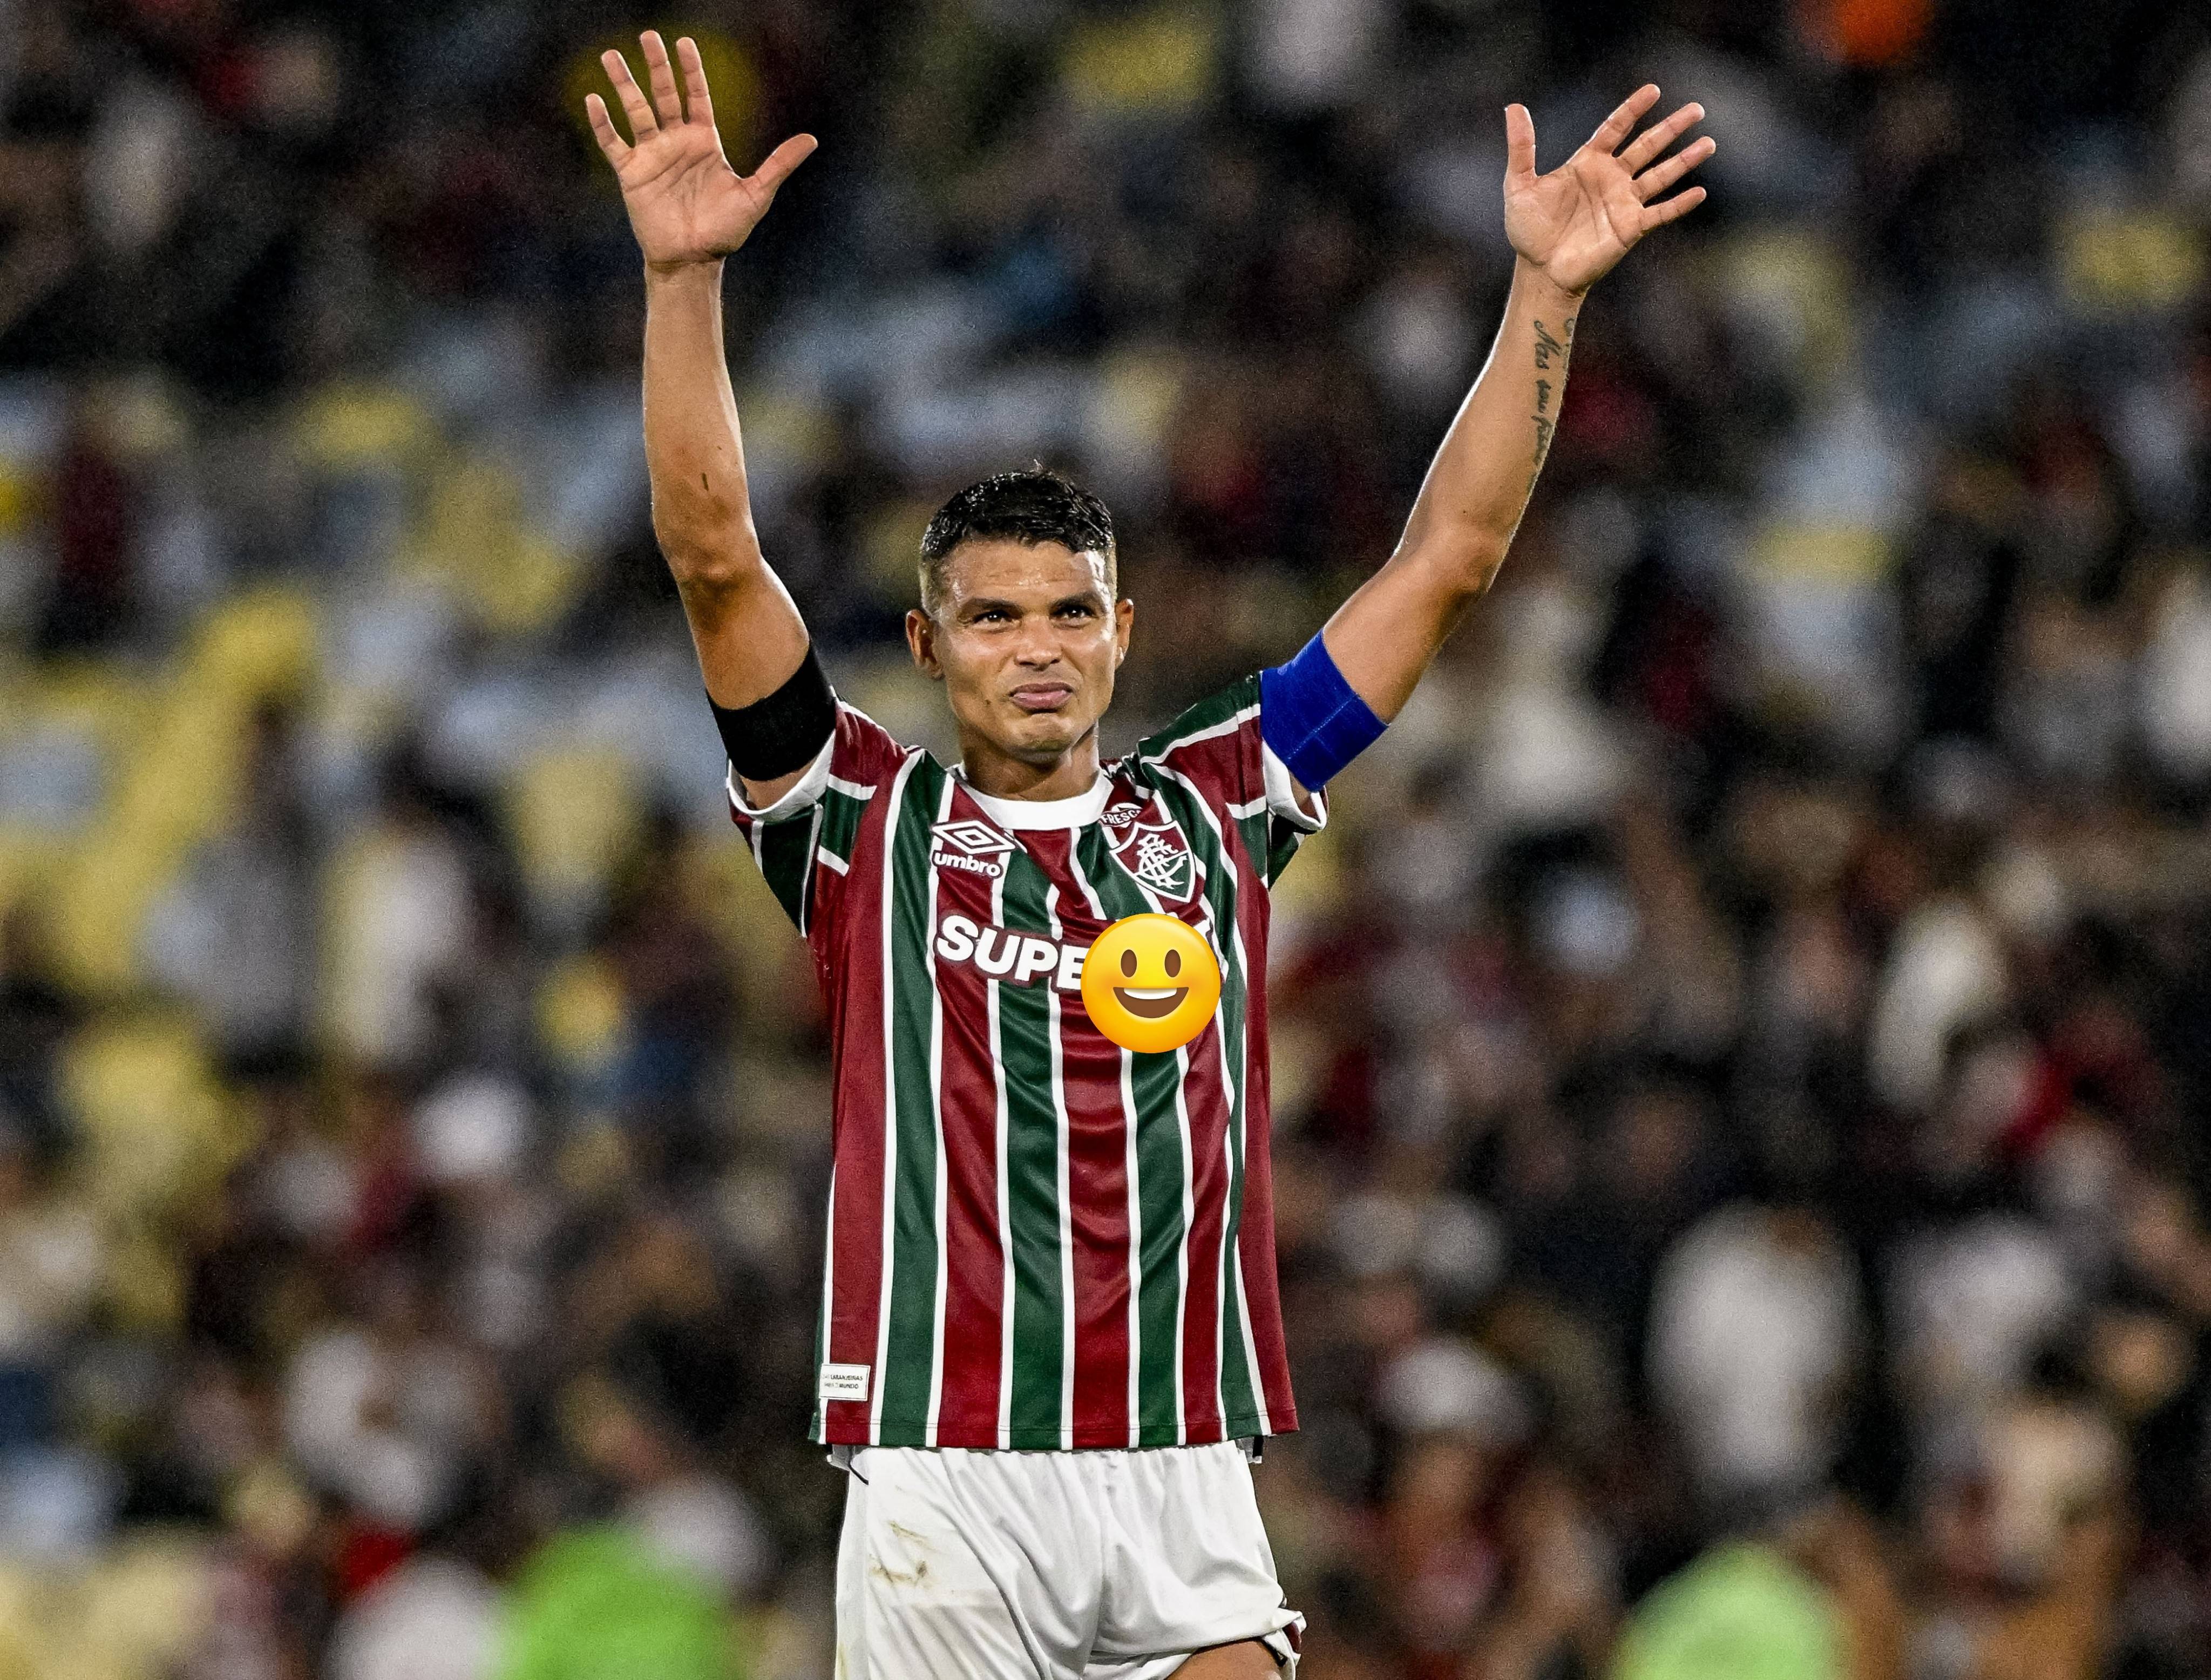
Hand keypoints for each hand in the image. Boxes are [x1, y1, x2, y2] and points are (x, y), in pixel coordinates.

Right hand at [586, 31, 816, 271]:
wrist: (695, 260)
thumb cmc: (725, 231)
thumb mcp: (756, 195)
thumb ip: (779, 164)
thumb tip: (811, 139)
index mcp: (704, 141)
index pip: (696, 96)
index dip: (691, 70)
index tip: (684, 43)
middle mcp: (676, 142)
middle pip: (664, 94)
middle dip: (656, 66)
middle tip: (648, 35)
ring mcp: (652, 155)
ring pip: (636, 111)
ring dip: (624, 84)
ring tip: (611, 55)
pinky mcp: (632, 173)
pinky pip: (613, 143)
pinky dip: (603, 123)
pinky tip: (593, 100)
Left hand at [1503, 85, 1711, 296]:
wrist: (1540, 271)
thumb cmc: (1528, 229)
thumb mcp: (1520, 185)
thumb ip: (1521, 147)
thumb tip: (1513, 107)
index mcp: (1588, 163)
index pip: (1616, 128)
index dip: (1633, 109)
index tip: (1653, 90)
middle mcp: (1611, 178)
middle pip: (1647, 146)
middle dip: (1672, 128)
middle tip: (1697, 108)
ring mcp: (1624, 202)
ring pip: (1661, 175)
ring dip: (1685, 160)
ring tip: (1708, 143)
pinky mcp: (1631, 228)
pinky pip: (1660, 213)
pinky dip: (1679, 204)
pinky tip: (1700, 193)